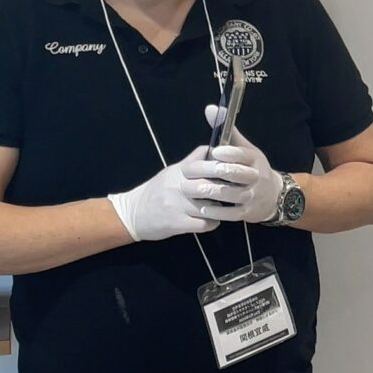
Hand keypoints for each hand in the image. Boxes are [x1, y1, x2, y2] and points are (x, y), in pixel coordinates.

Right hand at [109, 144, 243, 242]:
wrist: (132, 214)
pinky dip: (212, 223)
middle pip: (209, 183)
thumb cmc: (156, 191)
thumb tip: (210, 148)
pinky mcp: (177, 224)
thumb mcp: (171, 172)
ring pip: (209, 205)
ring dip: (222, 207)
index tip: (236, 166)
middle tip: (240, 188)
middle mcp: (178, 186)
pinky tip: (214, 221)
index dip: (221, 164)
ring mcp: (178, 206)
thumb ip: (191, 162)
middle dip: (227, 186)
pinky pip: (203, 223)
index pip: (203, 162)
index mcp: (178, 172)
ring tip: (228, 207)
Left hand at [201, 107, 282, 225]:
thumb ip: (226, 131)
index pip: (243, 154)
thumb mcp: (244, 148)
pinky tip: (203, 209)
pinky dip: (217, 212)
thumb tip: (210, 108)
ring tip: (196, 190)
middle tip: (199, 173)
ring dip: (214, 193)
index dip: (230, 153)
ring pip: (233, 194)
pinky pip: (232, 213)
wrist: (273, 195)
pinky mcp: (248, 212)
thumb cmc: (252, 168)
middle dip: (220, 173)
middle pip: (239, 175)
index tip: (215, 152)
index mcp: (255, 158)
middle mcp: (256, 177)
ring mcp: (253, 196)